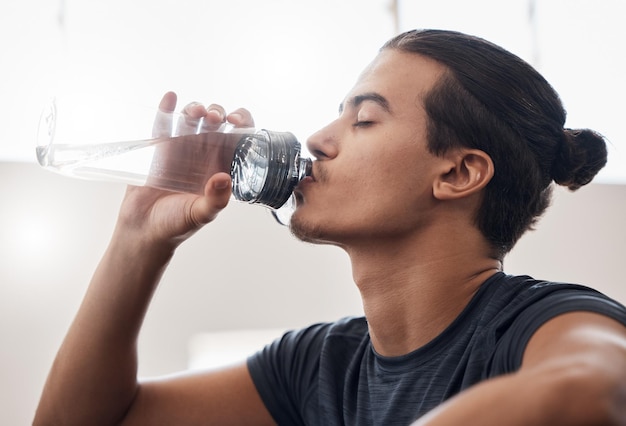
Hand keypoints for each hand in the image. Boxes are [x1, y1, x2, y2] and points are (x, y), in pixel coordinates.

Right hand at [116, 91, 255, 247]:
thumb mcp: (201, 214)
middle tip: (214, 117)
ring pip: (192, 120)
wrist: (144, 231)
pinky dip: (167, 109)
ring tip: (195, 111)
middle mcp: (203, 156)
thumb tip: (224, 177)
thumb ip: (215, 199)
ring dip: (195, 109)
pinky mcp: (159, 150)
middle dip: (218, 113)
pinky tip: (170, 97)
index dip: (242, 125)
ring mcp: (181, 151)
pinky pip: (164, 125)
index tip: (237, 121)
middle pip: (216, 123)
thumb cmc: (176, 225)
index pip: (238, 140)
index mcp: (220, 167)